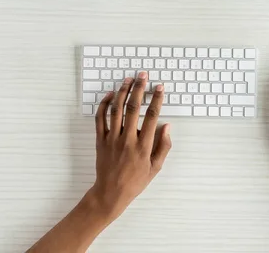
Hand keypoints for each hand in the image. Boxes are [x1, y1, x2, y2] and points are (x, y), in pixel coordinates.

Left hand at [87, 71, 171, 220]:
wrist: (111, 192)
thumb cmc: (135, 181)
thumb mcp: (156, 167)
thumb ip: (164, 146)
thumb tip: (167, 127)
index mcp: (143, 146)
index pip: (152, 117)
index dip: (157, 100)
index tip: (160, 88)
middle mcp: (127, 139)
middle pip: (133, 108)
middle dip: (139, 89)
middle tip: (143, 76)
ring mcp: (112, 138)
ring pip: (116, 109)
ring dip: (122, 92)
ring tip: (128, 80)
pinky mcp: (101, 139)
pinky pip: (100, 118)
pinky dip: (104, 104)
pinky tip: (110, 94)